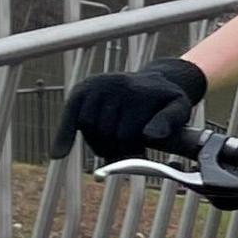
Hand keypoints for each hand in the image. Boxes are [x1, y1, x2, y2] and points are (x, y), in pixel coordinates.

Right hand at [64, 58, 205, 163]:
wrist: (155, 81)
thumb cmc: (166, 102)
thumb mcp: (179, 109)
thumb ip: (170, 122)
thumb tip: (151, 135)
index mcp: (138, 91)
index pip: (127, 135)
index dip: (134, 152)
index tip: (141, 156)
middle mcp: (115, 84)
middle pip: (106, 132)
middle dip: (116, 149)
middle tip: (127, 153)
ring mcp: (97, 85)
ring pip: (88, 127)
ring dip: (98, 145)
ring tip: (113, 147)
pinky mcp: (83, 89)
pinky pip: (70, 115)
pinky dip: (63, 135)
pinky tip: (57, 154)